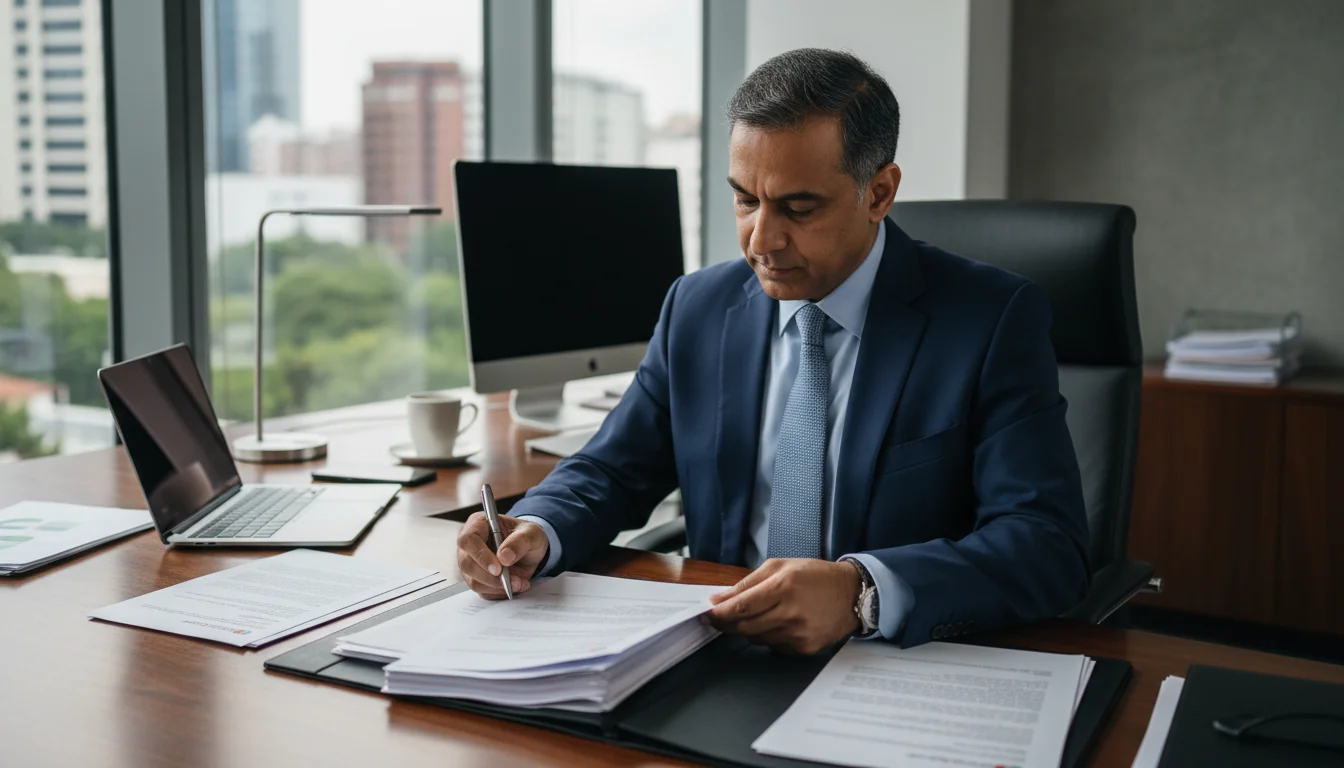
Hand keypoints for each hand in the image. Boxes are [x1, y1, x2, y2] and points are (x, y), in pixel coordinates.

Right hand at [456, 512, 548, 598]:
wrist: (530, 551)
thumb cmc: (526, 536)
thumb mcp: (532, 533)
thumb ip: (520, 541)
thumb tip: (504, 557)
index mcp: (478, 524)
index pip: (468, 539)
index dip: (480, 555)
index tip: (498, 568)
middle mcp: (470, 544)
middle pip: (467, 564)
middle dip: (490, 577)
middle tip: (513, 580)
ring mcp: (471, 563)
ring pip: (473, 581)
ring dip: (497, 586)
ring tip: (520, 583)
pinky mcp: (476, 579)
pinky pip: (483, 591)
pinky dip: (499, 592)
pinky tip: (515, 586)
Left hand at [707, 559, 862, 654]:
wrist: (852, 594)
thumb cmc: (815, 576)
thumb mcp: (781, 566)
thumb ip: (748, 582)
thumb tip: (720, 599)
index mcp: (784, 586)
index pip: (741, 606)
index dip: (720, 613)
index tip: (707, 614)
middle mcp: (791, 612)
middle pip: (745, 626)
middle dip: (728, 624)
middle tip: (719, 618)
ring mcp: (799, 634)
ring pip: (757, 638)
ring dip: (749, 629)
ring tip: (758, 615)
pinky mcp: (805, 648)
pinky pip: (774, 646)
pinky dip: (768, 636)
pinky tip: (779, 623)